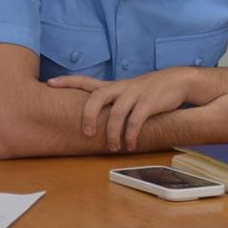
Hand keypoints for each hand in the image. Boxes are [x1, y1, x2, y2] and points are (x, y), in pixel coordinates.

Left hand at [47, 68, 194, 151]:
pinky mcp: (149, 102)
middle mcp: (121, 88)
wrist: (177, 80)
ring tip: (113, 147)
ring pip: (116, 113)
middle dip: (88, 116)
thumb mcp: (129, 90)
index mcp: (114, 86)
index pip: (86, 81)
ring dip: (112, 134)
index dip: (67, 81)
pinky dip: (131, 136)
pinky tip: (130, 145)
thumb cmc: (150, 90)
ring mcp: (135, 94)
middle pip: (96, 97)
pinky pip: (135, 121)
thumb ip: (113, 100)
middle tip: (86, 133)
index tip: (49, 83)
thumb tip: (95, 119)